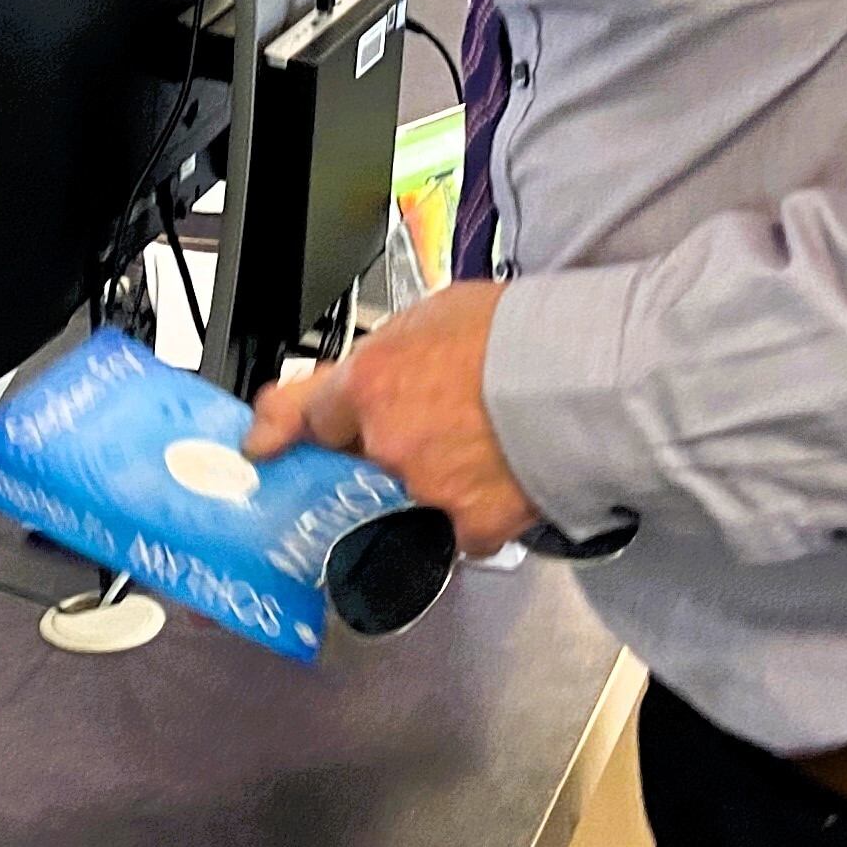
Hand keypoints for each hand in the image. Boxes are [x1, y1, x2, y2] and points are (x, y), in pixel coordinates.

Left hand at [242, 281, 539, 555]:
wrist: (583, 376)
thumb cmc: (520, 334)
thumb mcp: (432, 314)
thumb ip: (386, 353)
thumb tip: (370, 369)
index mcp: (370, 384)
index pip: (309, 416)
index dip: (286, 428)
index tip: (263, 444)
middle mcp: (386, 443)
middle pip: (354, 462)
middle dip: (375, 451)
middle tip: (421, 429)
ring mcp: (425, 490)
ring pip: (403, 498)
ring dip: (428, 478)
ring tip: (479, 444)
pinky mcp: (468, 526)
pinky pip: (455, 532)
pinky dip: (471, 514)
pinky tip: (499, 482)